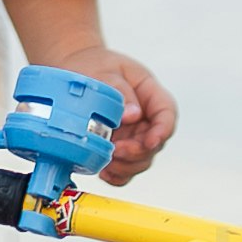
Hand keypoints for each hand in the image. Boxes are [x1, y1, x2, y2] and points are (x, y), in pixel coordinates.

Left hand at [98, 59, 180, 183]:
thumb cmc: (93, 66)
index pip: (167, 113)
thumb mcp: (105, 71)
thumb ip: (120, 91)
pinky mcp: (118, 148)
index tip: (149, 141)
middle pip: (155, 143)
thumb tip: (132, 115)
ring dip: (126, 166)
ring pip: (141, 160)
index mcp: (149, 93)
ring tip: (106, 162)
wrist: (75, 70)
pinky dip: (117, 175)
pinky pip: (125, 169)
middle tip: (115, 150)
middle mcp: (145, 117)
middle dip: (137, 152)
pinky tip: (104, 171)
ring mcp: (133, 135)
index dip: (163, 131)